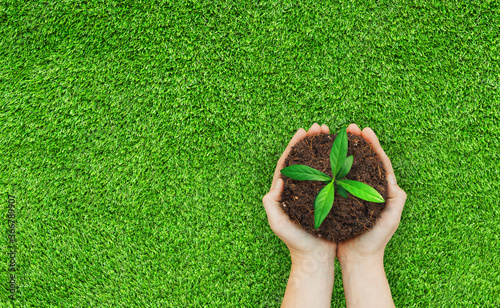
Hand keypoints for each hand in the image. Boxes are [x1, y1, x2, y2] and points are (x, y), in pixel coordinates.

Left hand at [262, 123, 335, 261]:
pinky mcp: (329, 199)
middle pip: (306, 159)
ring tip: (332, 134)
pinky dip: (337, 165)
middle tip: (321, 126)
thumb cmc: (295, 242)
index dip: (295, 145)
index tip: (303, 130)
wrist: (315, 259)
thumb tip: (278, 180)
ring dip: (326, 149)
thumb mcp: (278, 223)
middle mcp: (302, 189)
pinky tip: (345, 156)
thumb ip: (272, 203)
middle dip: (312, 141)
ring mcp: (316, 193)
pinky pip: (333, 178)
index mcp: (286, 191)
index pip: (289, 162)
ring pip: (320, 166)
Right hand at [337, 124, 406, 264]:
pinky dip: (329, 167)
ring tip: (332, 136)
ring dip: (341, 150)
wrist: (358, 260)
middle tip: (348, 127)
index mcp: (380, 189)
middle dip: (356, 141)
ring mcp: (352, 194)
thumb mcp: (390, 219)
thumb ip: (395, 199)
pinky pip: (334, 179)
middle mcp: (366, 188)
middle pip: (361, 159)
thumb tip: (392, 176)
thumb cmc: (375, 241)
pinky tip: (321, 158)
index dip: (372, 144)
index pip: (378, 161)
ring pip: (347, 166)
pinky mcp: (339, 200)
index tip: (364, 130)